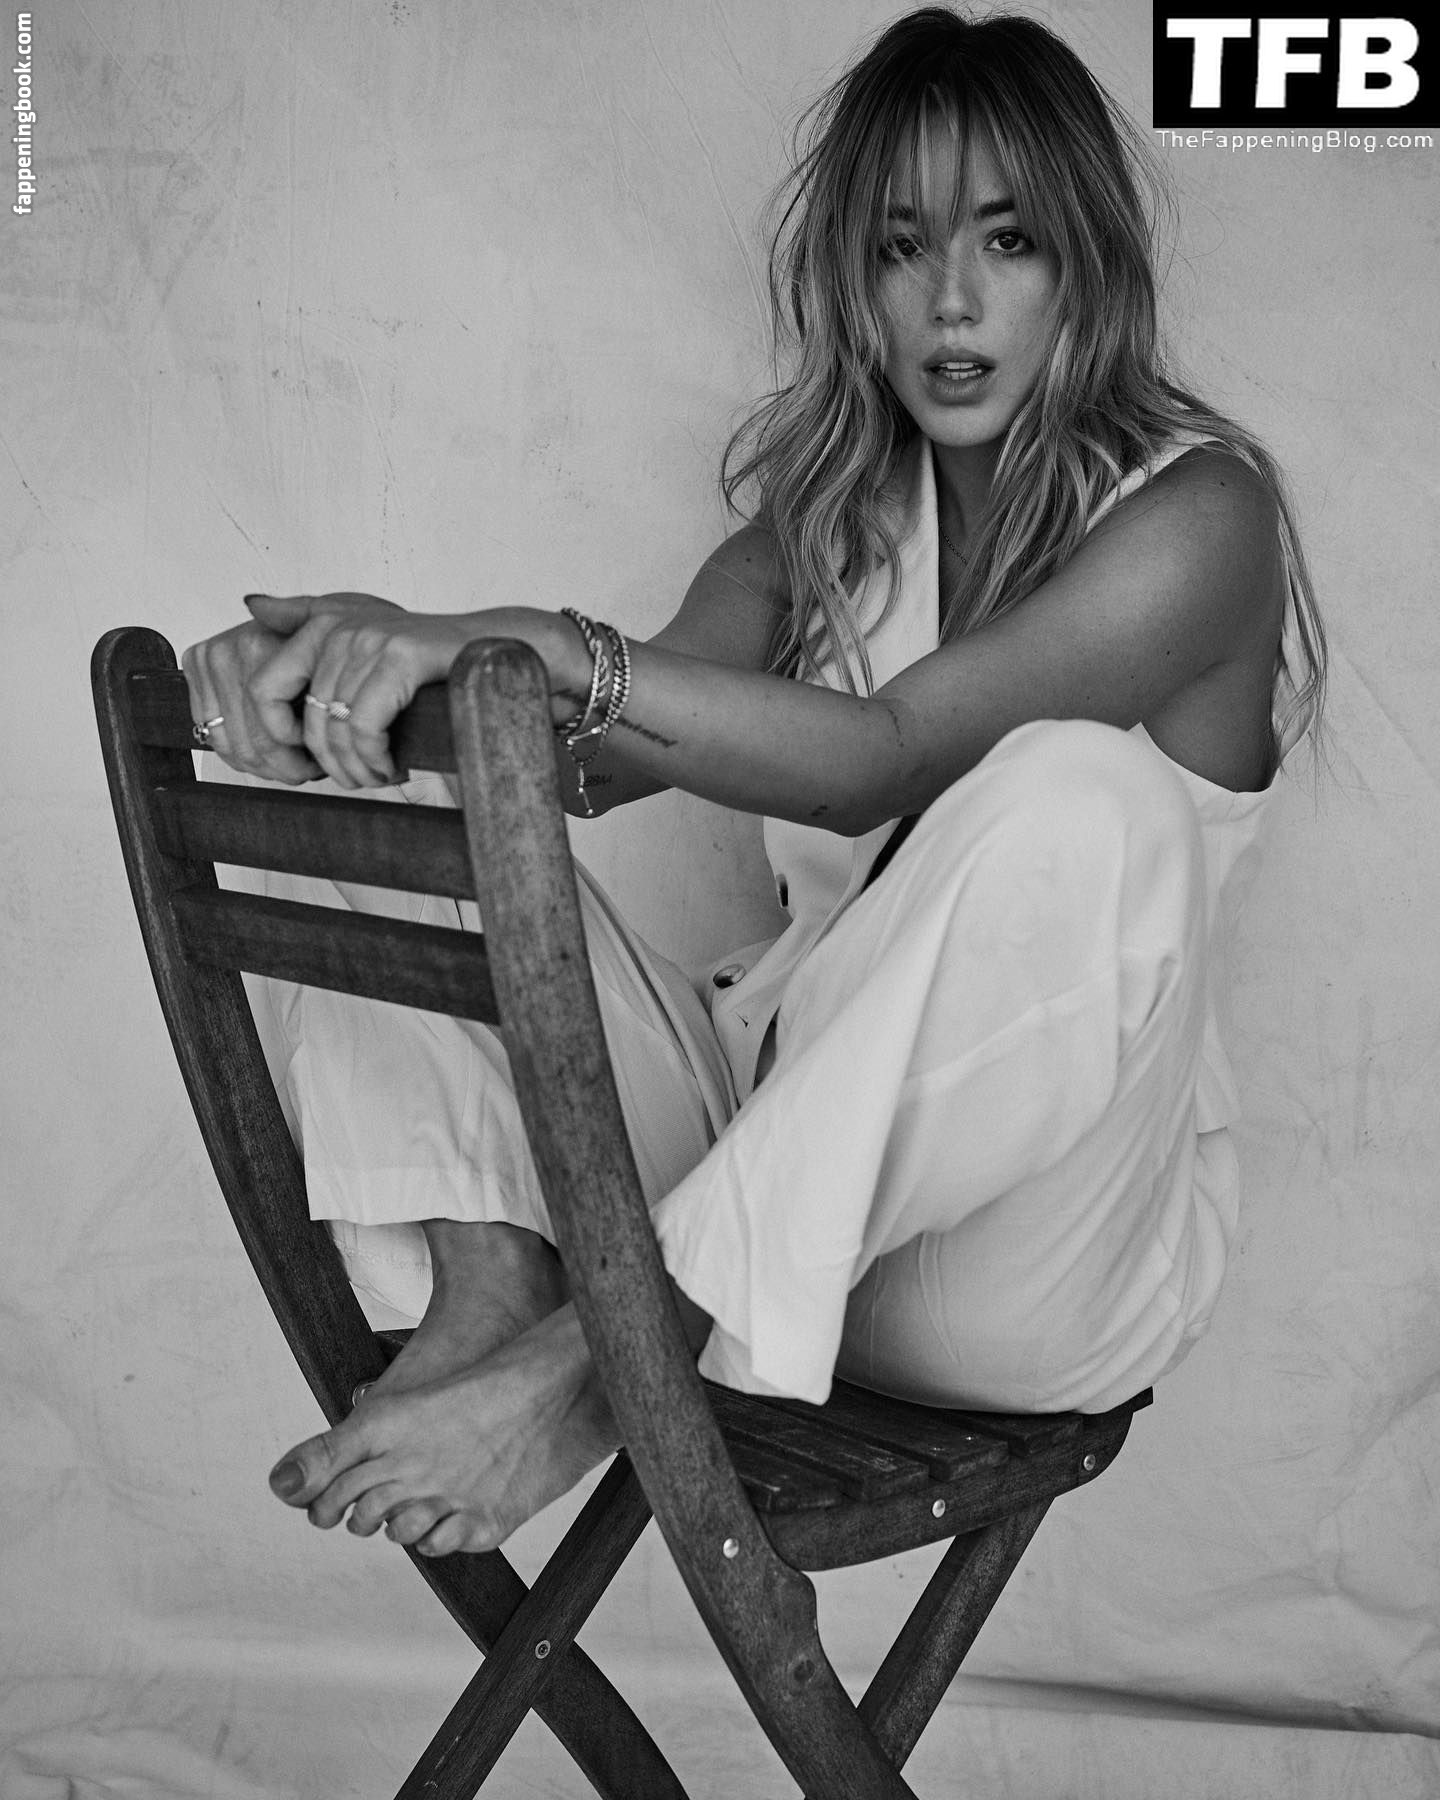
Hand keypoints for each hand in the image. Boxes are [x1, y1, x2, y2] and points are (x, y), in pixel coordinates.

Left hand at [184, 593, 569, 788]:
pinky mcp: (400, 656)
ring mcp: (370, 638)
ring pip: (337, 729)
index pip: (262, 688)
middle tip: (360, 780)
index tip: (308, 760)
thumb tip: (251, 603)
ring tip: (379, 777)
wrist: (496, 649)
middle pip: (307, 721)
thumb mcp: (361, 637)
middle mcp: (338, 625)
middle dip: (331, 764)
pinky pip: (366, 726)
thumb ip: (303, 619)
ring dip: (358, 768)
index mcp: (320, 623)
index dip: (278, 737)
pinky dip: (376, 758)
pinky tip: (394, 766)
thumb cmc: (428, 658)